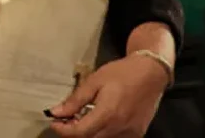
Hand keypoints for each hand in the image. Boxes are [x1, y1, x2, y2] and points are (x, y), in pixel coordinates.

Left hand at [48, 53, 170, 136]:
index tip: (54, 122)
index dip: (63, 130)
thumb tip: (56, 112)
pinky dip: (102, 134)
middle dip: (73, 133)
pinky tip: (97, 122)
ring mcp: (130, 133)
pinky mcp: (137, 133)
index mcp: (107, 114)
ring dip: (87, 134)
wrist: (151, 73)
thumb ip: (75, 100)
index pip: (80, 133)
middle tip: (66, 120)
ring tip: (81, 120)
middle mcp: (119, 128)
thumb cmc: (121, 73)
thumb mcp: (94, 81)